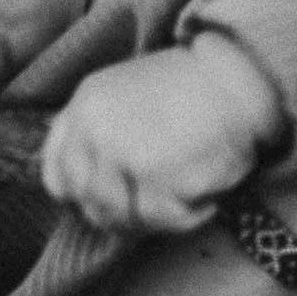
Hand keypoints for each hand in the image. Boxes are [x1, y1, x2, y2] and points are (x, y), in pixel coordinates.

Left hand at [40, 33, 282, 232]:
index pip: (56, 176)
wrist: (240, 74)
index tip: (106, 199)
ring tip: (187, 191)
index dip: (79, 196)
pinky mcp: (158, 180)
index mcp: (85, 106)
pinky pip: (167, 221)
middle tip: (159, 202)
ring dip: (158, 216)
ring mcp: (125, 158)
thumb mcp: (126, 91)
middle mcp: (95, 133)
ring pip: (126, 219)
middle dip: (123, 213)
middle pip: (91, 204)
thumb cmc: (192, 84)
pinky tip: (206, 192)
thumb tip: (87, 189)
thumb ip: (99, 132)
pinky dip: (191, 214)